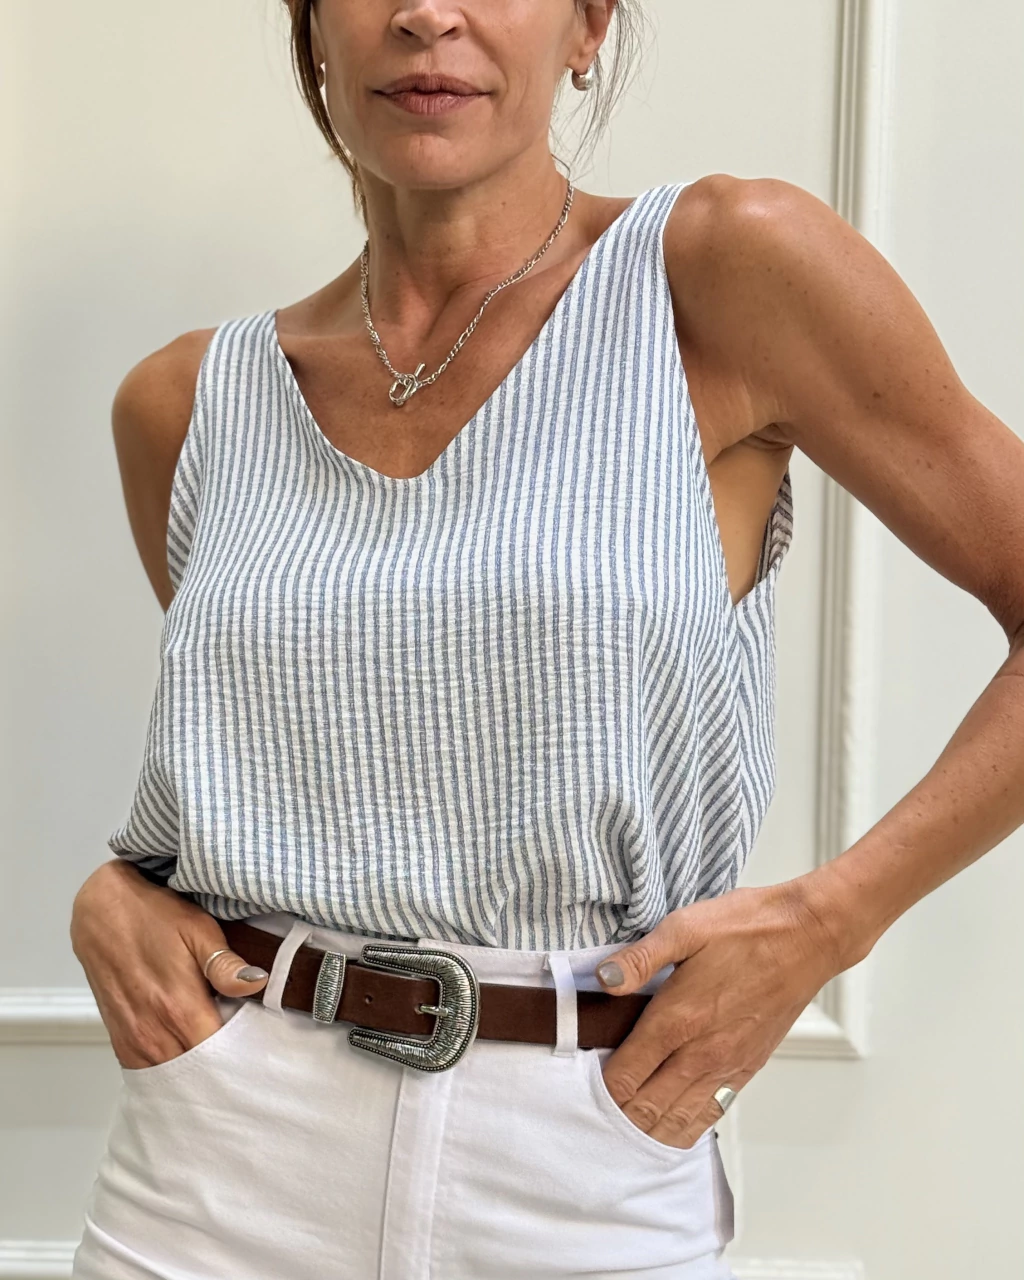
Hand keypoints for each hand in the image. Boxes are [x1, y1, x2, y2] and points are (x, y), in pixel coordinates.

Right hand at [70, 859, 269, 1068]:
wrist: (101, 910)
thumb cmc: (153, 915)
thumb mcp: (198, 929)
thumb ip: (225, 965)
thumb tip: (257, 983)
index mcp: (180, 1008)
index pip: (218, 1056)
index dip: (240, 1056)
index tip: (255, 1049)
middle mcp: (154, 1032)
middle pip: (196, 1073)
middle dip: (220, 1067)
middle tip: (240, 1053)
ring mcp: (133, 1039)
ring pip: (171, 1077)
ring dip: (194, 1071)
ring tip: (215, 1056)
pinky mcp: (119, 1038)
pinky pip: (146, 1070)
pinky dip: (167, 1068)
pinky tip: (184, 1052)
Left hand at [593, 882, 843, 1148]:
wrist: (807, 937)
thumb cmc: (747, 927)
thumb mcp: (684, 927)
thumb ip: (640, 958)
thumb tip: (604, 979)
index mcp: (678, 1018)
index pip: (626, 1074)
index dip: (600, 1085)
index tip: (584, 1077)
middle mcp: (701, 1052)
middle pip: (646, 1107)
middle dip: (618, 1111)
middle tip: (597, 1104)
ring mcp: (727, 1065)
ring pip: (678, 1120)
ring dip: (649, 1127)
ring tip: (626, 1122)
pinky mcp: (748, 1068)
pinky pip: (711, 1114)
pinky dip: (685, 1126)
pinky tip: (671, 1124)